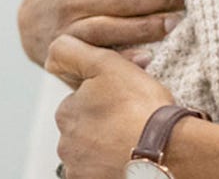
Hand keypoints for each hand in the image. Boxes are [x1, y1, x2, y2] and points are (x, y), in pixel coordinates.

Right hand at [18, 0, 183, 66]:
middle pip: (129, 0)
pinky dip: (126, 59)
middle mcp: (71, 0)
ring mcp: (69, 31)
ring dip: (152, 27)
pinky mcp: (69, 58)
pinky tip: (151, 57)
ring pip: (116, 30)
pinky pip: (101, 58)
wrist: (31, 21)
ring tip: (180, 21)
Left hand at [48, 34, 175, 177]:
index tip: (125, 100)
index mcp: (66, 113)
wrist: (167, 149)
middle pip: (84, 130)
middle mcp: (65, 145)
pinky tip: (131, 158)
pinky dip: (110, 167)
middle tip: (132, 120)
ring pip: (92, 153)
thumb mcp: (108, 64)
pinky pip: (99, 173)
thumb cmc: (140, 106)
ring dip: (107, 147)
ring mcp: (79, 169)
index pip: (79, 102)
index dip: (103, 98)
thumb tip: (51, 54)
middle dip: (103, 125)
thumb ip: (72, 51)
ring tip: (135, 140)